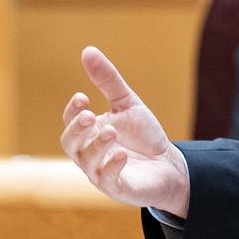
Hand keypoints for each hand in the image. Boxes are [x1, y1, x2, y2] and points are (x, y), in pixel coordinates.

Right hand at [60, 46, 190, 217]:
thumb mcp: (127, 104)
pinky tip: (121, 154)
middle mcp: (88, 154)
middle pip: (70, 144)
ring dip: (97, 146)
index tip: (83, 97)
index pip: (70, 120)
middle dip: (76, 130)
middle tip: (89, 115)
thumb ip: (108, 81)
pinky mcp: (117, 188)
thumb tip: (87, 50)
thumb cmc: (143, 135)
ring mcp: (100, 173)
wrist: (169, 164)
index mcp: (89, 132)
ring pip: (87, 162)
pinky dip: (112, 166)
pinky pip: (107, 180)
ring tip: (111, 132)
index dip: (73, 110)